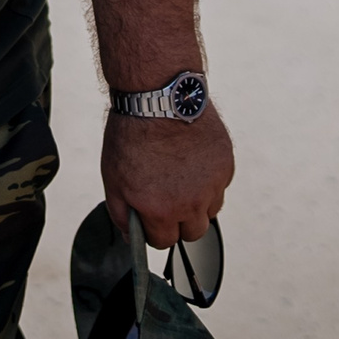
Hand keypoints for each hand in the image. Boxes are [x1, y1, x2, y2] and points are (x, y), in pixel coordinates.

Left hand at [101, 108, 234, 248]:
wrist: (158, 96)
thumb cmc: (132, 134)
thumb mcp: (113, 178)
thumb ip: (121, 214)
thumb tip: (130, 237)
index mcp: (161, 211)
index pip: (163, 242)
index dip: (154, 229)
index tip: (151, 215)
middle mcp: (190, 204)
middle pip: (191, 233)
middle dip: (178, 221)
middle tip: (167, 197)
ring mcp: (211, 186)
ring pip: (210, 211)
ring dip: (197, 203)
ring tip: (180, 177)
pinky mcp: (225, 166)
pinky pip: (220, 186)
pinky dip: (209, 180)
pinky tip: (192, 160)